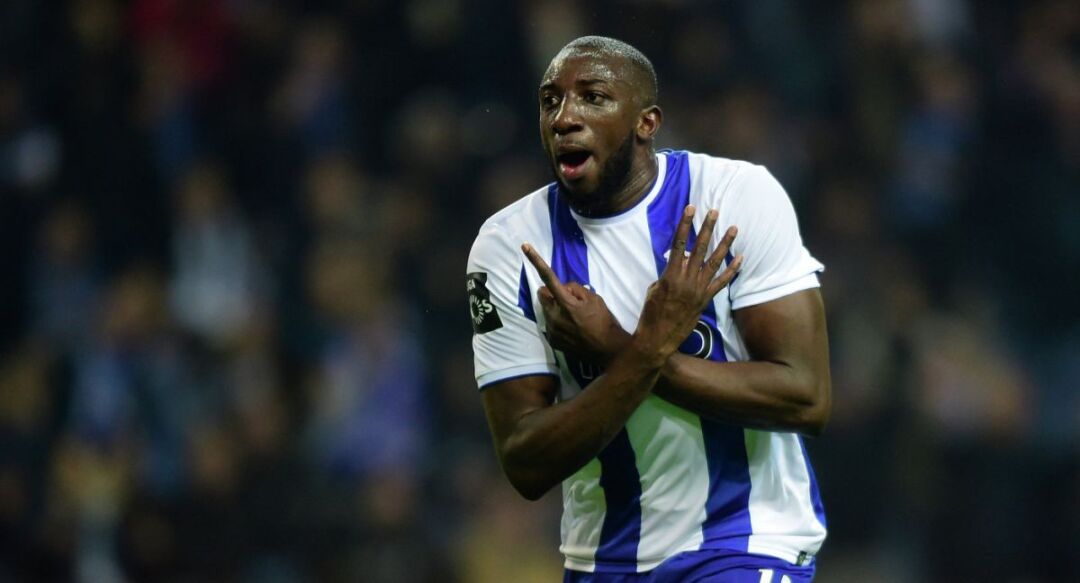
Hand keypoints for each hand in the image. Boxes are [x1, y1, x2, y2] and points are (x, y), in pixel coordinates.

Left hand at [521, 245, 630, 365]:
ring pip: (547, 310)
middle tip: (569, 300)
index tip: (524, 246)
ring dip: (556, 309)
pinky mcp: (552, 341)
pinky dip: (558, 322)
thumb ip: (576, 289)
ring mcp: (552, 330)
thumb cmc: (604, 321)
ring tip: (574, 318)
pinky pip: (550, 325)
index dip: (536, 261)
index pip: (548, 277)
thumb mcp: (595, 299)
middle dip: (552, 293)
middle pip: (543, 295)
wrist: (608, 350)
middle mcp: (554, 316)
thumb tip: (564, 288)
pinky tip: (572, 329)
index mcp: (566, 303)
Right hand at [635, 205, 741, 360]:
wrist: (658, 337)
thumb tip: (679, 263)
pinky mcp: (705, 300)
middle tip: (714, 211)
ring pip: (714, 262)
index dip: (684, 225)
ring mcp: (698, 290)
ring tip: (734, 228)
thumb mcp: (654, 288)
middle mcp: (687, 280)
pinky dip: (731, 270)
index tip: (690, 209)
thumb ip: (668, 273)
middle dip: (707, 228)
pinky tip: (740, 257)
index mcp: (670, 275)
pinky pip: (721, 282)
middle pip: (699, 248)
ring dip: (725, 243)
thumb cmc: (651, 313)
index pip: (679, 244)